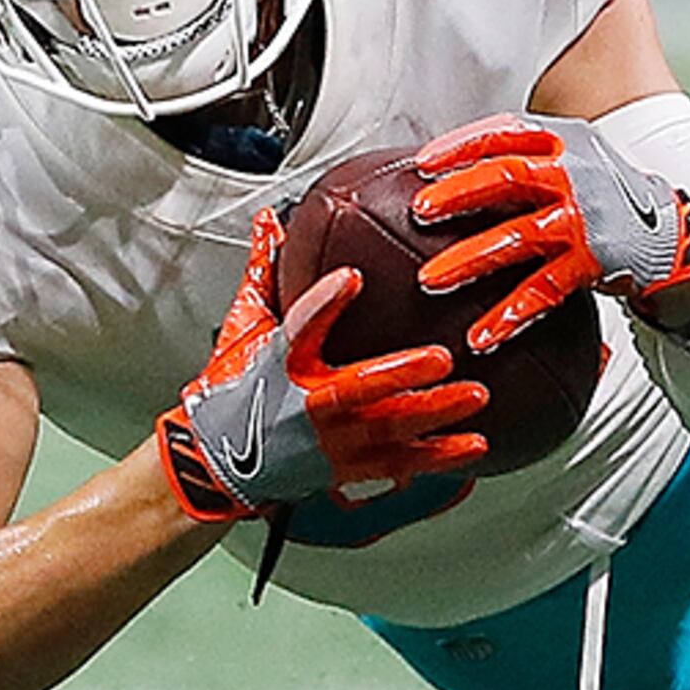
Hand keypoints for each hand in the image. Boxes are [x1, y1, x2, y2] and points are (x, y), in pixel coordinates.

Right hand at [154, 213, 490, 521]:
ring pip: (387, 428)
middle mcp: (304, 405)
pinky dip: (437, 457)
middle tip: (444, 357)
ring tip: (475, 396)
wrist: (214, 462)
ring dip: (434, 413)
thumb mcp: (245, 328)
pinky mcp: (345, 468)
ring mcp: (328, 442)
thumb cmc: (232, 389)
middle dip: (401, 374)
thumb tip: (269, 222)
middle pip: (356, 389)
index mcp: (279, 363)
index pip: (299, 327)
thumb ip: (265, 273)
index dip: (323, 302)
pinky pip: (397, 465)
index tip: (352, 278)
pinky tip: (474, 446)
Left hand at [411, 113, 689, 352]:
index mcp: (565, 142)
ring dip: (470, 259)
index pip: (505, 131)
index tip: (421, 164)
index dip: (461, 145)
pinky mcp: (593, 261)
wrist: (670, 235)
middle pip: (506, 177)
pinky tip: (482, 335)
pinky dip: (510, 314)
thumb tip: (446, 167)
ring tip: (430, 280)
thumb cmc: (603, 197)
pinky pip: (544, 289)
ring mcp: (585, 219)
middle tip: (419, 213)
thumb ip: (523, 157)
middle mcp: (576, 174)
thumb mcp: (574, 159)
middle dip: (458, 194)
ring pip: (518, 237)